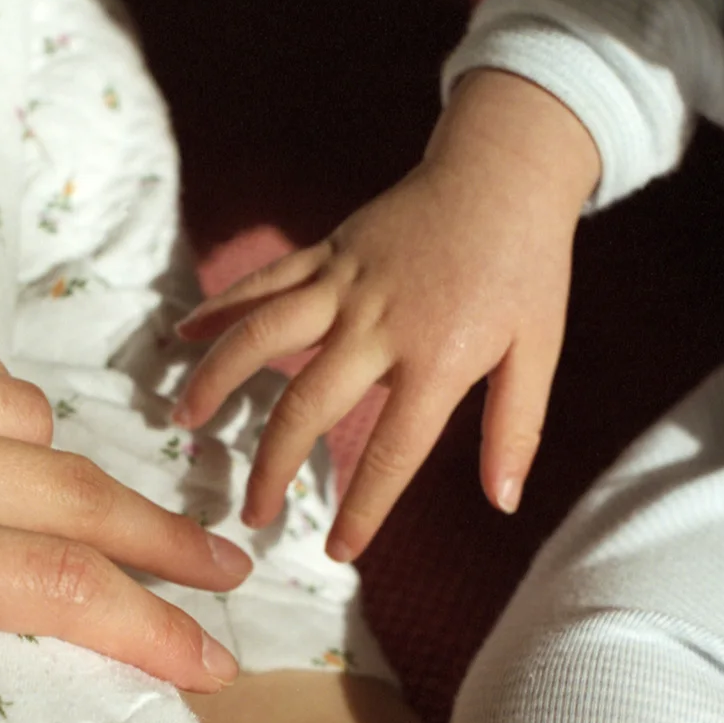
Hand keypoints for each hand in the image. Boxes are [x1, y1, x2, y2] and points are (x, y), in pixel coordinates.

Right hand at [172, 69, 598, 560]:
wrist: (505, 171)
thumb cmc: (527, 269)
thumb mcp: (539, 352)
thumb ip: (516, 430)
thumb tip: (503, 504)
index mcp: (437, 357)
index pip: (392, 450)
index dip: (363, 507)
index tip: (338, 551)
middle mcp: (380, 323)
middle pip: (309, 404)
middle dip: (274, 465)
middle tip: (253, 514)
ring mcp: (346, 282)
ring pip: (264, 334)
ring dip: (219, 379)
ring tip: (184, 421)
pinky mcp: (329, 251)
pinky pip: (265, 282)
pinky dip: (222, 306)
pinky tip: (185, 334)